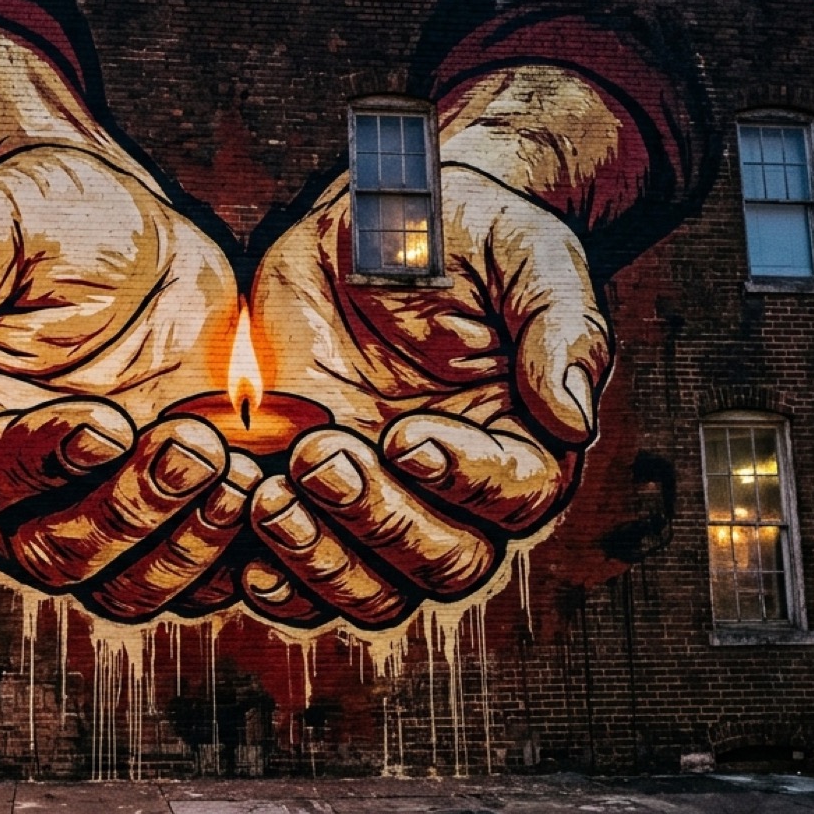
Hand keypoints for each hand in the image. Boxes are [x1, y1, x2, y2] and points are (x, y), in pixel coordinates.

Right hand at [0, 21, 259, 621]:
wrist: (119, 219)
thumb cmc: (32, 216)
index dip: (45, 462)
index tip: (105, 421)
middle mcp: (22, 491)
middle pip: (57, 558)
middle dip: (129, 514)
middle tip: (193, 447)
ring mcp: (103, 504)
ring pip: (130, 586)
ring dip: (187, 547)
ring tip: (237, 474)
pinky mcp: (173, 505)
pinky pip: (201, 569)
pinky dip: (239, 553)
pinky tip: (273, 495)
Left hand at [242, 66, 616, 628]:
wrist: (378, 223)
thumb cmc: (468, 235)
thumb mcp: (527, 254)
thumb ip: (560, 326)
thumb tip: (574, 417)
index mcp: (524, 440)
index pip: (518, 496)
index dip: (464, 479)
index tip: (406, 435)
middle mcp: (459, 494)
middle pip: (445, 563)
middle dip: (380, 521)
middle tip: (320, 457)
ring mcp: (383, 503)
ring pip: (375, 590)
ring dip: (322, 562)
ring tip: (270, 497)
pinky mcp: (313, 500)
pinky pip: (302, 577)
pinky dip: (273, 576)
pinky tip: (239, 541)